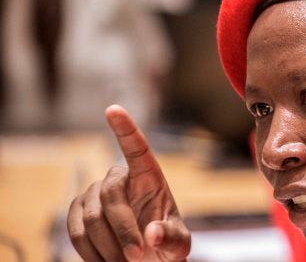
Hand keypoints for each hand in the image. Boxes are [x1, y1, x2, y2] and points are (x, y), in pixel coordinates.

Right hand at [67, 105, 190, 260]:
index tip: (114, 109)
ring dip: (108, 247)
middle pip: (111, 197)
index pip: (136, 148)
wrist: (144, 257)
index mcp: (149, 176)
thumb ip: (171, 238)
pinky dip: (90, 253)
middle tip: (135, 257)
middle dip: (122, 230)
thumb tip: (153, 234)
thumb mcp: (178, 244)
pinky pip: (76, 232)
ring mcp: (94, 193)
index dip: (125, 128)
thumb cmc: (165, 243)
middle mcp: (119, 179)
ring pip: (91, 219)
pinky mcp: (77, 211)